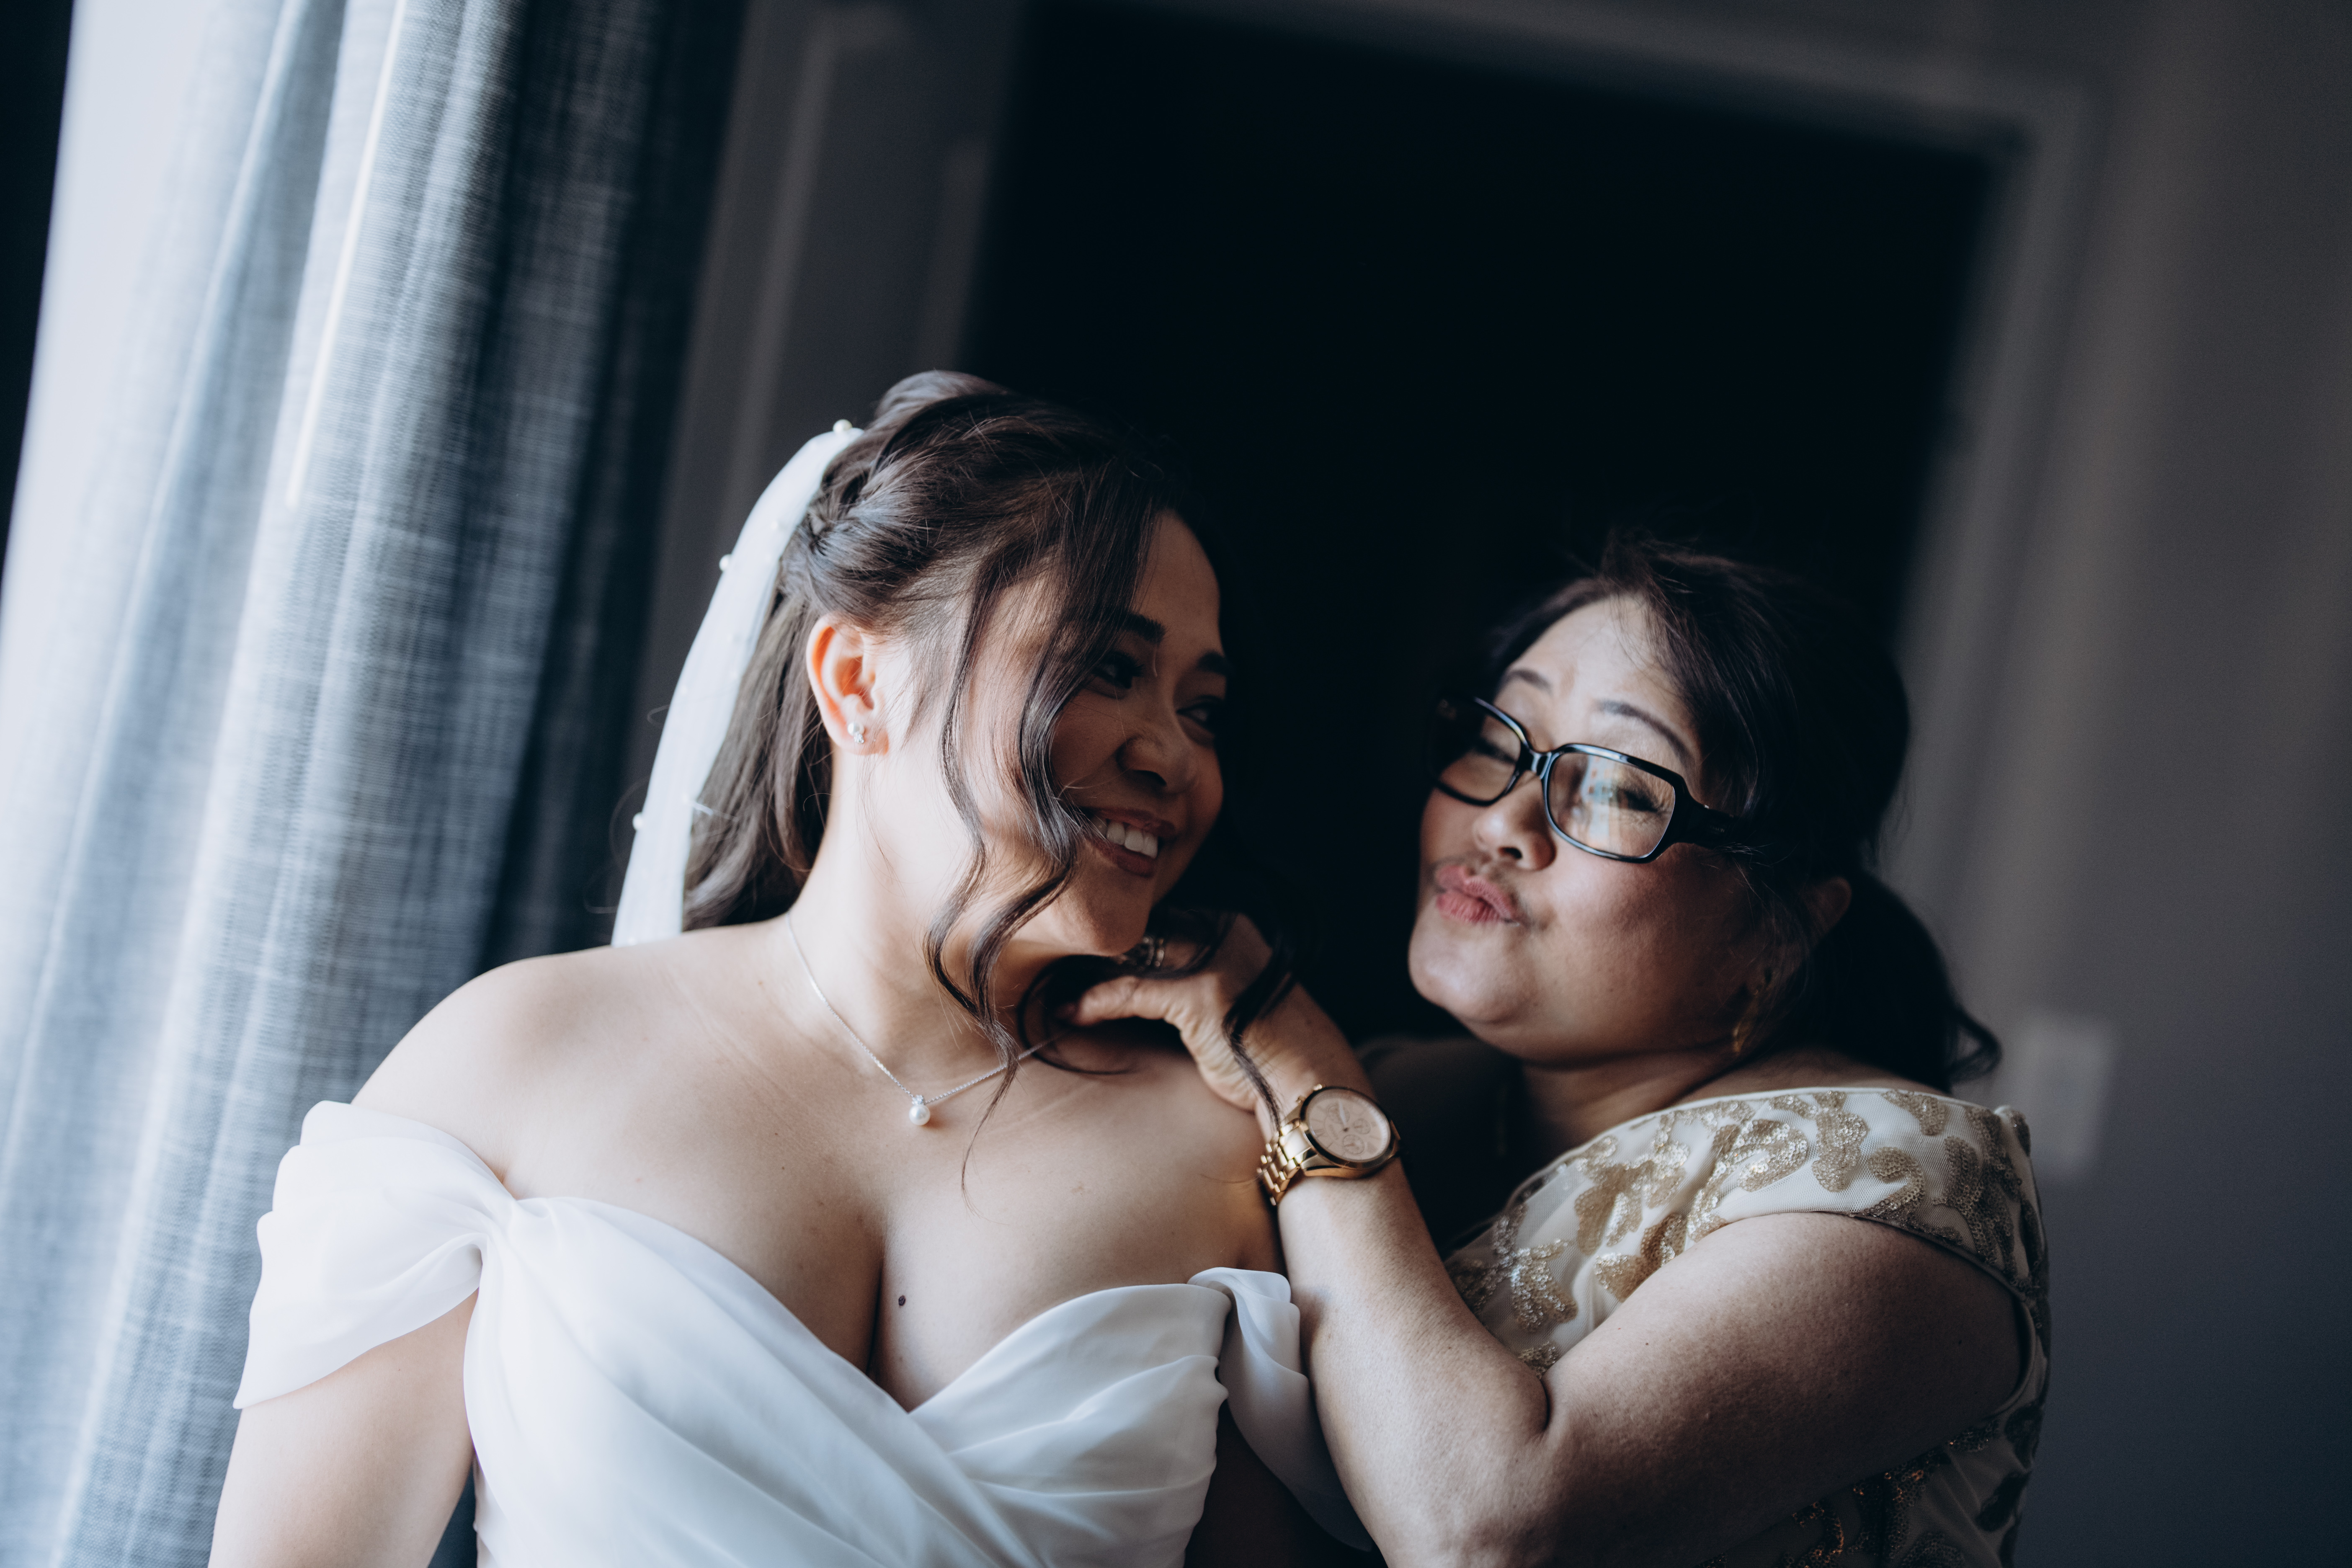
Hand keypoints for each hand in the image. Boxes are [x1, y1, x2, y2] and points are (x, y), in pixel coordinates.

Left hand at [1063, 915, 1364, 1126]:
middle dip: (1094, 951)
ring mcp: (1216, 957)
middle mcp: (1225, 931)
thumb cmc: (1266, 1054)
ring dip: (1085, 974)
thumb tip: (1132, 981)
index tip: (1076, 958)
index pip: (1158, 919)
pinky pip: (1131, 991)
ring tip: (1051, 992)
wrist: (1311, 1087)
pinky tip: (1073, 1015)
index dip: (1115, 941)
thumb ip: (1190, 980)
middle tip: (1051, 970)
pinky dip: (1095, 1002)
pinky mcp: (1202, 992)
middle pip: (1140, 930)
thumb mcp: (1228, 1001)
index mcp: (1232, 927)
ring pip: (1129, 954)